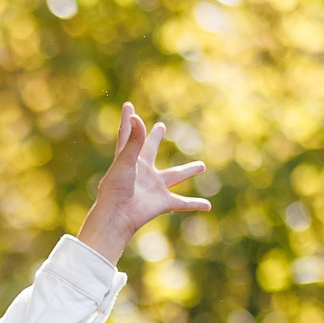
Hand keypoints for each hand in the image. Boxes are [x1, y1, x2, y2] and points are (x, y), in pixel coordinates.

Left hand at [77, 104, 210, 262]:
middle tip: (161, 127)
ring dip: (188, 171)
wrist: (116, 217)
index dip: (128, 120)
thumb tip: (135, 117)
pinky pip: (183, 203)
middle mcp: (142, 172)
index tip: (127, 105)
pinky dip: (195, 204)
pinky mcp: (162, 203)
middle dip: (154, 138)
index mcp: (130, 160)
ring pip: (175, 176)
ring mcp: (153, 187)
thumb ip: (133, 140)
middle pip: (150, 150)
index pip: (128, 135)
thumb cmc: (115, 189)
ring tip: (202, 166)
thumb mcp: (125, 161)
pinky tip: (208, 205)